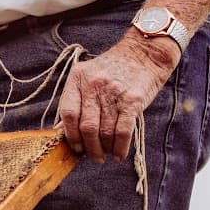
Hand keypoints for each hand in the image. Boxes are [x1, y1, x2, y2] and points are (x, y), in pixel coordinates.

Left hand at [58, 33, 179, 162]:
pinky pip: (122, 131)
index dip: (70, 135)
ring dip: (105, 149)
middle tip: (93, 156)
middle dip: (89, 148)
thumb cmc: (114, 69)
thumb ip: (78, 100)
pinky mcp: (132, 100)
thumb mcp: (89, 76)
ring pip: (105, 132)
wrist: (144, 52)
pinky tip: (119, 154)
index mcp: (78, 77)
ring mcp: (113, 92)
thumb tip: (64, 131)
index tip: (75, 147)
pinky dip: (120, 148)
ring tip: (106, 154)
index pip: (67, 113)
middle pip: (86, 127)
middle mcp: (93, 84)